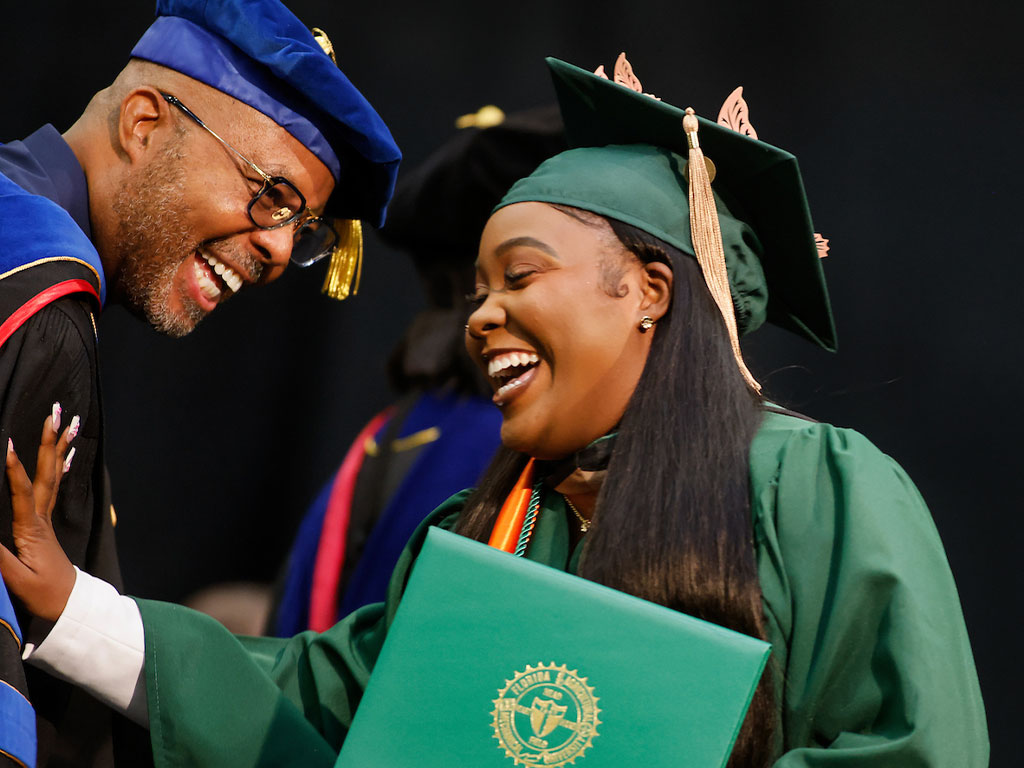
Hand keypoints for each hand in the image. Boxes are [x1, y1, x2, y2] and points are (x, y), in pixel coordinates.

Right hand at [0, 409, 77, 622]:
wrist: (70, 608)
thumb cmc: (43, 596)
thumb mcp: (16, 581)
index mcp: (32, 530)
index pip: (22, 493)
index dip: (15, 470)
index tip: (10, 444)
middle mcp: (42, 518)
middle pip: (47, 474)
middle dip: (49, 442)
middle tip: (58, 412)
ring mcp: (46, 519)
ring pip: (53, 476)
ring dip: (59, 446)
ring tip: (69, 421)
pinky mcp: (46, 525)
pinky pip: (54, 487)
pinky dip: (59, 466)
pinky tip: (66, 453)